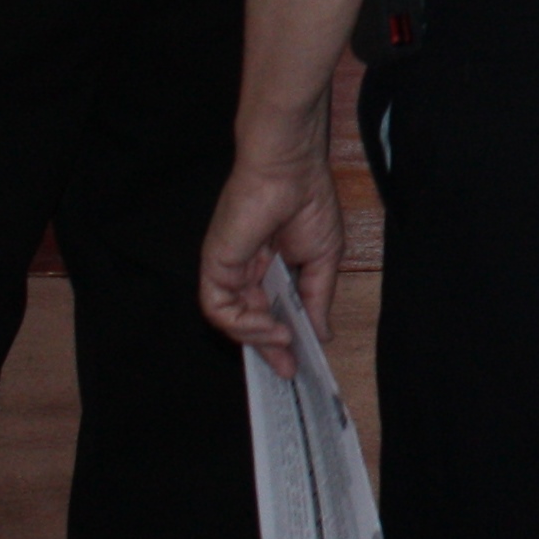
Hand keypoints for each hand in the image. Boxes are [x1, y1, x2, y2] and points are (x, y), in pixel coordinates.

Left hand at [198, 142, 344, 374]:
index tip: (298, 362)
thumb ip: (317, 300)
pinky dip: (243, 324)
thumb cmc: (310, 204)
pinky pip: (220, 309)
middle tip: (287, 368)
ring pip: (232, 321)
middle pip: (248, 322)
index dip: (281, 339)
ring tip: (284, 339)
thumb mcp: (323, 260)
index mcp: (270, 267)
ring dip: (258, 337)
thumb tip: (322, 336)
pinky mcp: (215, 267)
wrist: (290, 170)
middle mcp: (245, 272)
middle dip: (267, 348)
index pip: (269, 312)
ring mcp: (228, 270)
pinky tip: (269, 324)